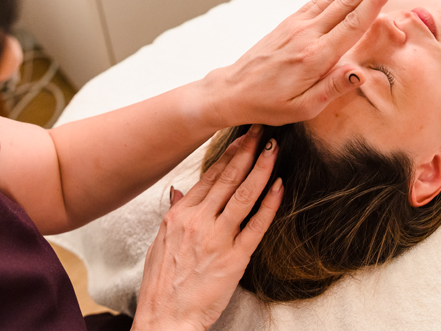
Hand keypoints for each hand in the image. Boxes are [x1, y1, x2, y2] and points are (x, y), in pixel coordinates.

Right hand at [132, 126, 281, 330]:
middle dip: (248, 150)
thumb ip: (174, 213)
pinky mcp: (234, 258)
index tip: (242, 136)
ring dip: (261, 168)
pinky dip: (270, 204)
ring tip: (274, 149)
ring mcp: (217, 238)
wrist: (165, 319)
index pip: (209, 175)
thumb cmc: (162, 283)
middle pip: (229, 178)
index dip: (229, 153)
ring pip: (244, 194)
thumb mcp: (160, 242)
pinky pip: (256, 225)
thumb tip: (179, 191)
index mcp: (180, 214)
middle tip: (263, 130)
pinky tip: (280, 186)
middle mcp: (198, 221)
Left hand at [206, 0, 396, 125]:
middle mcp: (308, 34)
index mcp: (315, 56)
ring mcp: (299, 24)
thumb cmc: (269, 104)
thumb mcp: (303, 109)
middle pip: (347, 0)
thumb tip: (360, 74)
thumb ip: (332, 88)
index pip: (353, 23)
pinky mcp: (292, 21)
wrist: (233, 90)